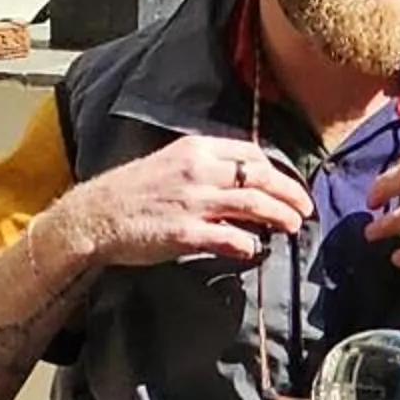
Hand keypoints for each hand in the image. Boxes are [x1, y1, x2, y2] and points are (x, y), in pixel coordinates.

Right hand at [40, 134, 311, 271]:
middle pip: (260, 177)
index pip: (251, 153)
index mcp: (195, 150)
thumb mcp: (168, 164)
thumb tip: (236, 183)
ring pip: (254, 205)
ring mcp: (194, 202)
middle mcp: (199, 171)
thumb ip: (202, 169)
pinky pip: (230, 238)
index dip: (276, 170)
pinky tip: (255, 249)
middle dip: (289, 192)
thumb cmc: (129, 192)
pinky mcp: (187, 233)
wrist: (95, 216)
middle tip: (304, 207)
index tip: (287, 183)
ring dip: (279, 216)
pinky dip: (249, 244)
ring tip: (293, 225)